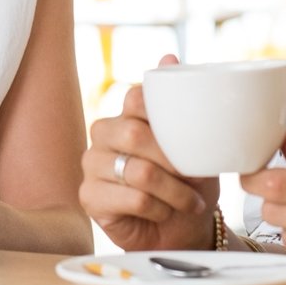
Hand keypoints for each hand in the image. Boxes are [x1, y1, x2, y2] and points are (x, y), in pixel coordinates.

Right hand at [78, 56, 215, 251]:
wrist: (184, 228)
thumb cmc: (187, 182)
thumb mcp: (193, 141)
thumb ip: (179, 102)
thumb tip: (168, 56)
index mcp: (125, 114)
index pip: (135, 99)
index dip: (164, 119)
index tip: (191, 142)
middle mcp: (103, 134)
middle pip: (133, 134)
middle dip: (173, 161)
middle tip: (196, 178)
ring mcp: (92, 165)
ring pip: (138, 171)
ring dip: (174, 191)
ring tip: (190, 202)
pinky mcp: (89, 197)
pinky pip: (132, 198)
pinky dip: (158, 208)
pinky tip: (165, 213)